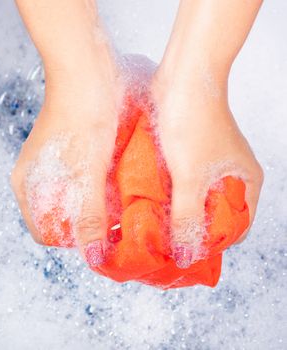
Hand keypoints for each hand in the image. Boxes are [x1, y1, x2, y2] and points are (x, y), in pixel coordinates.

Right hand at [11, 56, 121, 264]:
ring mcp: (53, 162)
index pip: (44, 231)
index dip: (71, 241)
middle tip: (116, 225)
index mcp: (27, 184)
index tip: (100, 238)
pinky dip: (100, 187)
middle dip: (87, 224)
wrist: (87, 68)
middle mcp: (36, 176)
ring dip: (96, 206)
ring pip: (73, 198)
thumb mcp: (87, 172)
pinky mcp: (70, 150)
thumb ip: (89, 214)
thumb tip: (93, 255)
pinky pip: (82, 180)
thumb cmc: (81, 116)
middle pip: (60, 216)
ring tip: (122, 205)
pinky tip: (120, 183)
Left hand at [150, 69, 262, 264]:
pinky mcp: (188, 153)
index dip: (212, 244)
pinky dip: (167, 194)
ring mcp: (209, 164)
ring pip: (193, 199)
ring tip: (152, 228)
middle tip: (163, 245)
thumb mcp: (190, 177)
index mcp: (245, 182)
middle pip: (212, 215)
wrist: (181, 77)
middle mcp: (230, 175)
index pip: (235, 228)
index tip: (185, 255)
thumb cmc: (194, 122)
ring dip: (175, 212)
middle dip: (189, 230)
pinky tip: (147, 204)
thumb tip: (186, 254)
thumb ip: (188, 218)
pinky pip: (179, 182)